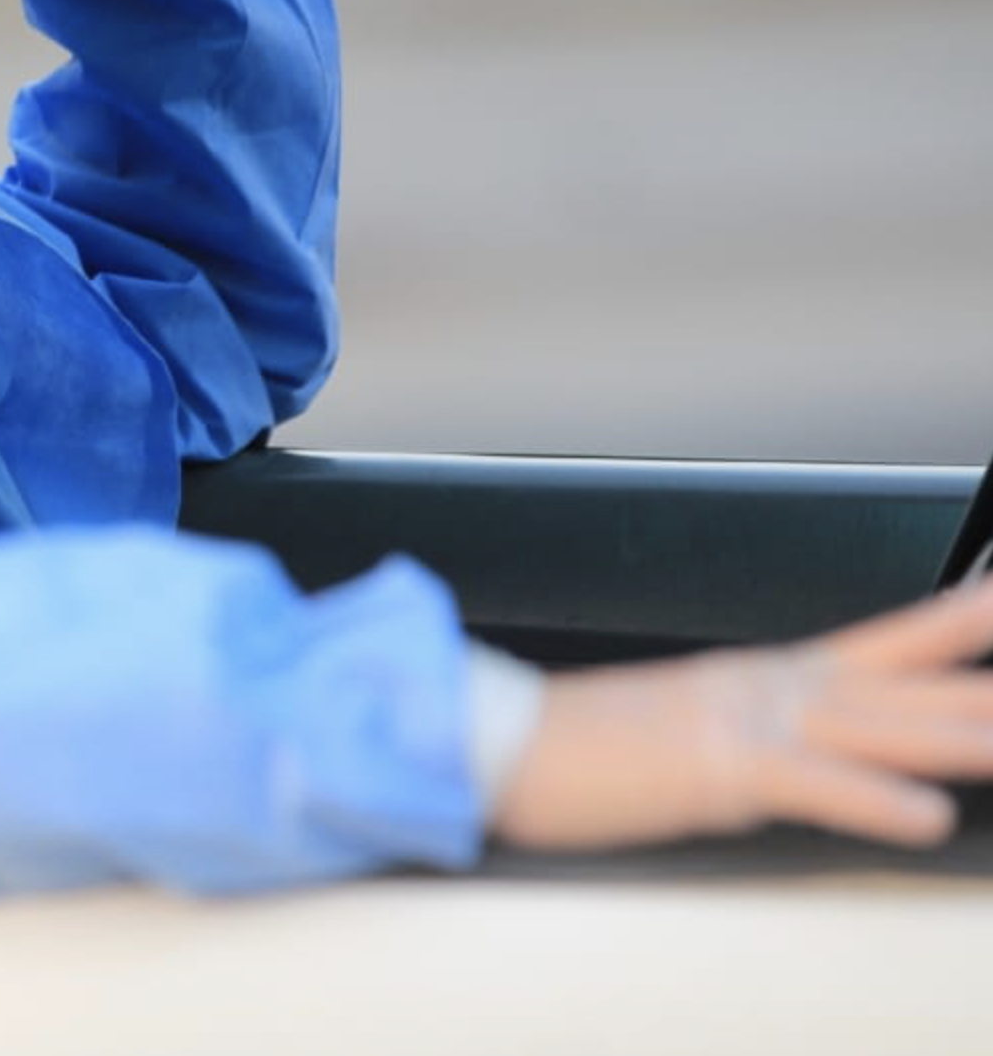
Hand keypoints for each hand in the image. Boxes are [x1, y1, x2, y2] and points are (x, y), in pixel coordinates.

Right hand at [493, 579, 992, 849]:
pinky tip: (926, 816)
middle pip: (901, 677)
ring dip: (959, 733)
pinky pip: (809, 786)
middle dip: (976, 672)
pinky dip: (872, 800)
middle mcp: (763, 689)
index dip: (955, 624)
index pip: (882, 644)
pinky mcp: (713, 770)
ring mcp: (741, 724)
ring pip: (877, 724)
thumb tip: (786, 752)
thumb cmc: (571, 743)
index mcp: (757, 678)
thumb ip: (744, 736)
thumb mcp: (678, 731)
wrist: (495, 737)